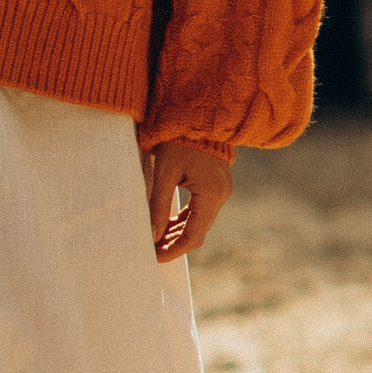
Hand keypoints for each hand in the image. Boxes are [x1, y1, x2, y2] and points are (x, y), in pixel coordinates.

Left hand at [144, 141, 232, 264]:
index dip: (173, 250)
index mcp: (212, 193)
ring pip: (199, 222)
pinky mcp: (216, 185)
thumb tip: (150, 236)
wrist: (197, 114)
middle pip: (198, 232)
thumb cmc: (177, 139)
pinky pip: (201, 210)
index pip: (193, 235)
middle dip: (174, 244)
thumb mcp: (163, 172)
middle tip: (150, 251)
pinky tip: (166, 225)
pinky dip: (184, 220)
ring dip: (178, 233)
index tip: (154, 257)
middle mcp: (221, 194)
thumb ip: (157, 205)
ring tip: (154, 241)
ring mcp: (221, 190)